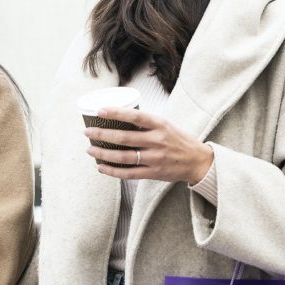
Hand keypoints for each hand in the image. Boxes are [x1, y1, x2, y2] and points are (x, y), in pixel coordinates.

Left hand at [83, 106, 212, 183]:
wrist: (198, 161)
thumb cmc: (178, 140)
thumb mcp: (166, 125)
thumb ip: (146, 123)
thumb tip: (119, 116)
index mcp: (160, 125)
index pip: (135, 116)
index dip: (116, 113)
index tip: (100, 111)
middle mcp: (157, 141)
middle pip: (124, 138)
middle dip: (101, 135)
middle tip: (87, 132)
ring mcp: (155, 158)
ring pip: (123, 157)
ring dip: (103, 154)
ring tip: (90, 150)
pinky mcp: (153, 173)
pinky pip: (128, 173)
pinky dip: (112, 171)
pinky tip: (101, 167)